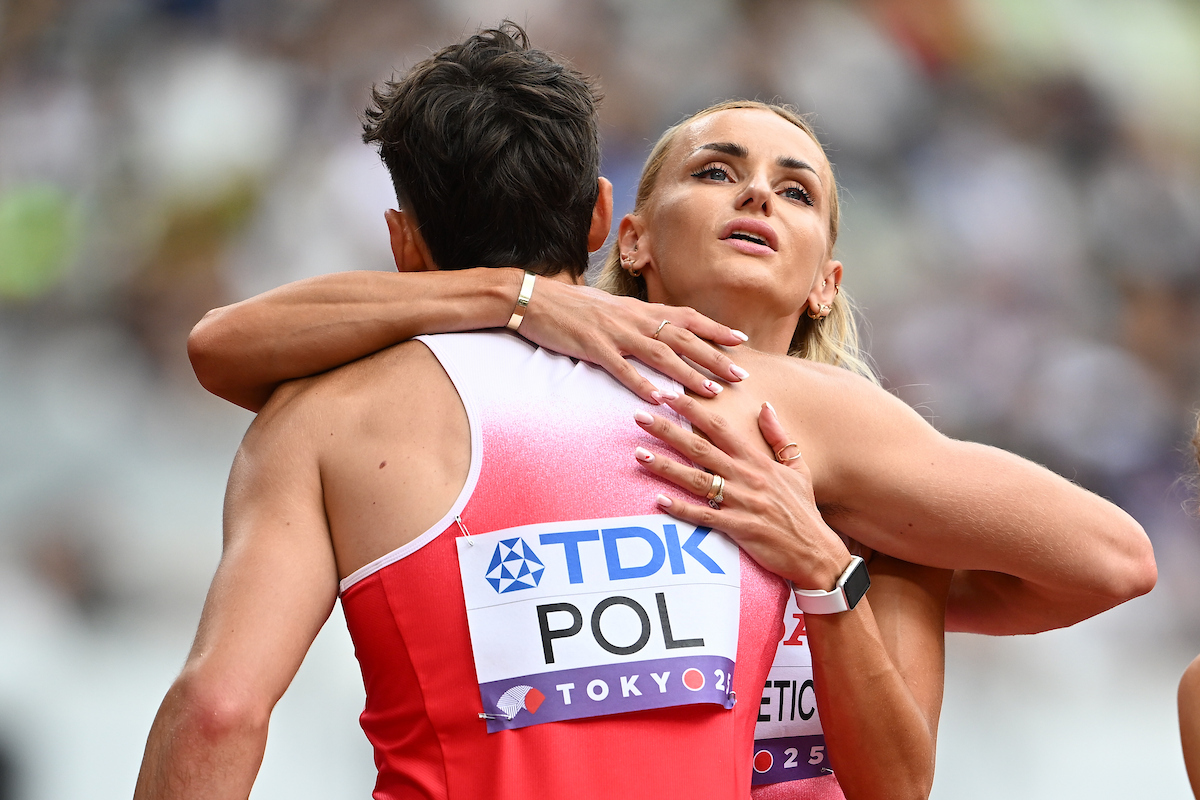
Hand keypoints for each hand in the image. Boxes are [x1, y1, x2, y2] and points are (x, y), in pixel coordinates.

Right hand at [521, 280, 748, 400]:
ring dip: (688, 375)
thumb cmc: (571, 305)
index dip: (715, 329)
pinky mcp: (593, 347)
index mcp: (639, 309)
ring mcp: (614, 332)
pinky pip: (622, 368)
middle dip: (714, 357)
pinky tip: (659, 400)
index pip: (687, 317)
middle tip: (740, 375)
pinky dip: (642, 384)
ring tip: (711, 392)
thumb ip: (635, 319)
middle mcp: (634, 318)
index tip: (740, 341)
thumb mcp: (610, 307)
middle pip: (683, 338)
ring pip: (661, 354)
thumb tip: (656, 329)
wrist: (533, 297)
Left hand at [632, 396, 849, 590]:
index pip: (720, 427)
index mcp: (758, 460)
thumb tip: (765, 406)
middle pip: (701, 448)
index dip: (693, 409)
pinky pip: (705, 517)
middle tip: (640, 416)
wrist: (817, 552)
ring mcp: (743, 502)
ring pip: (698, 480)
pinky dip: (682, 510)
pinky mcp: (740, 528)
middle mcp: (748, 477)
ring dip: (667, 466)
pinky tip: (659, 501)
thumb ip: (778, 436)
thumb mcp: (797, 467)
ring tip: (639, 455)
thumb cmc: (803, 509)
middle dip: (668, 430)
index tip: (668, 395)